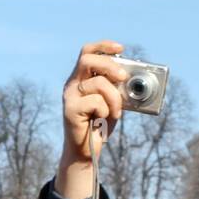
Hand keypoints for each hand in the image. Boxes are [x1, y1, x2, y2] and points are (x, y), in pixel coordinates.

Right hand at [56, 40, 126, 198]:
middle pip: (88, 60)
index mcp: (81, 79)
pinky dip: (105, 111)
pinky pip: (96, 102)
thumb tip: (129, 76)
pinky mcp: (70, 110)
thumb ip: (115, 87)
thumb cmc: (99, 125)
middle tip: (123, 77)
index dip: (103, 46)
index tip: (120, 48)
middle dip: (109, 66)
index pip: (87, 52)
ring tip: (114, 113)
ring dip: (114, 99)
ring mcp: (69, 97)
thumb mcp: (111, 102)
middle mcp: (72, 84)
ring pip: (98, 84)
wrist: (87, 151)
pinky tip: (101, 121)